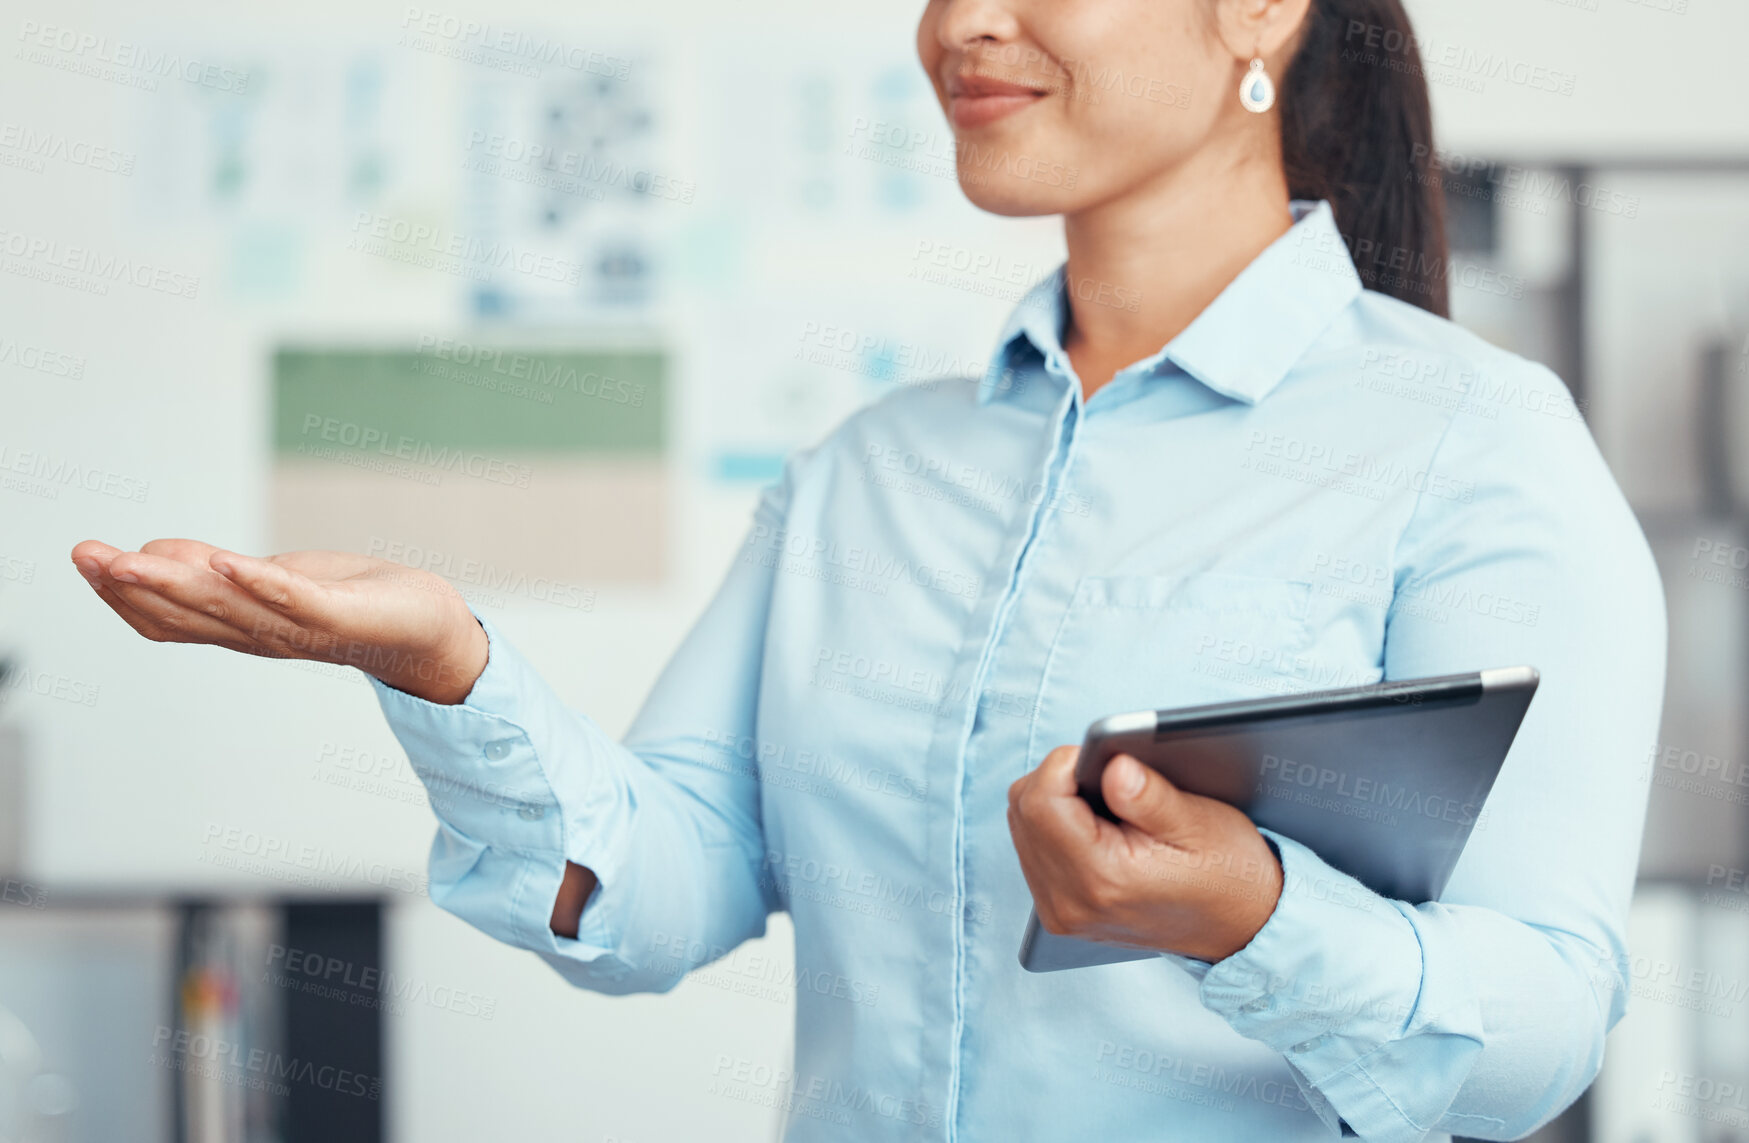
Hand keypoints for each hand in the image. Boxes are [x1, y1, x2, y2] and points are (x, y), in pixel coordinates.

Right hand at [69, 538, 488, 704]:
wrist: (428, 629)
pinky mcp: (341, 616)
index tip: (85, 560)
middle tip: (86, 555)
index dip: (124, 593)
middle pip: (186, 614)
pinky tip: (227, 561)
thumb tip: (157, 555)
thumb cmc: (351, 602)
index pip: (169, 618)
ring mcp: (301, 628)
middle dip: (132, 585)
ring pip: (227, 608)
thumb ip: (219, 577)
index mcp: (242, 628)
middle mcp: (263, 635)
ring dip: (177, 582)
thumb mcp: (273, 581)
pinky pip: (294, 600)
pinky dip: (260, 582)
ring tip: (130, 559)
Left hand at [1007, 745, 1282, 962]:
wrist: (1241, 928)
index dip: (1067, 764)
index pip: (1042, 800)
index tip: (1104, 760)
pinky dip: (1057, 825)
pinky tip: (1095, 825)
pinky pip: (1034, 849)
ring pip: (1023, 826)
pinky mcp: (1060, 912)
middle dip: (1059, 779)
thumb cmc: (1227, 875)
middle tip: (1109, 779)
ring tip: (1105, 802)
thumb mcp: (1199, 824)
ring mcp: (1060, 912)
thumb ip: (1149, 795)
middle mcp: (1069, 902)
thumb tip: (1112, 767)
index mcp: (1102, 879)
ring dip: (1056, 801)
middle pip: (1024, 809)